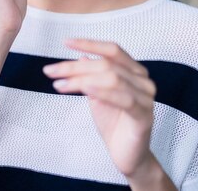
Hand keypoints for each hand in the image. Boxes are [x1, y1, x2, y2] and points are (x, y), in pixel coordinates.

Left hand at [43, 39, 156, 177]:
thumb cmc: (113, 124)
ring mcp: (146, 97)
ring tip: (59, 85)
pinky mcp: (144, 115)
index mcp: (133, 71)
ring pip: (111, 78)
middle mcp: (143, 80)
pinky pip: (123, 98)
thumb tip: (81, 57)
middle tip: (51, 71)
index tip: (65, 42)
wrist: (126, 155)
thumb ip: (92, 76)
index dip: (89, 44)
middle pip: (106, 64)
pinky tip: (84, 89)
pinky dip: (102, 91)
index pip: (112, 50)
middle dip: (74, 66)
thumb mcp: (96, 95)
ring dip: (81, 79)